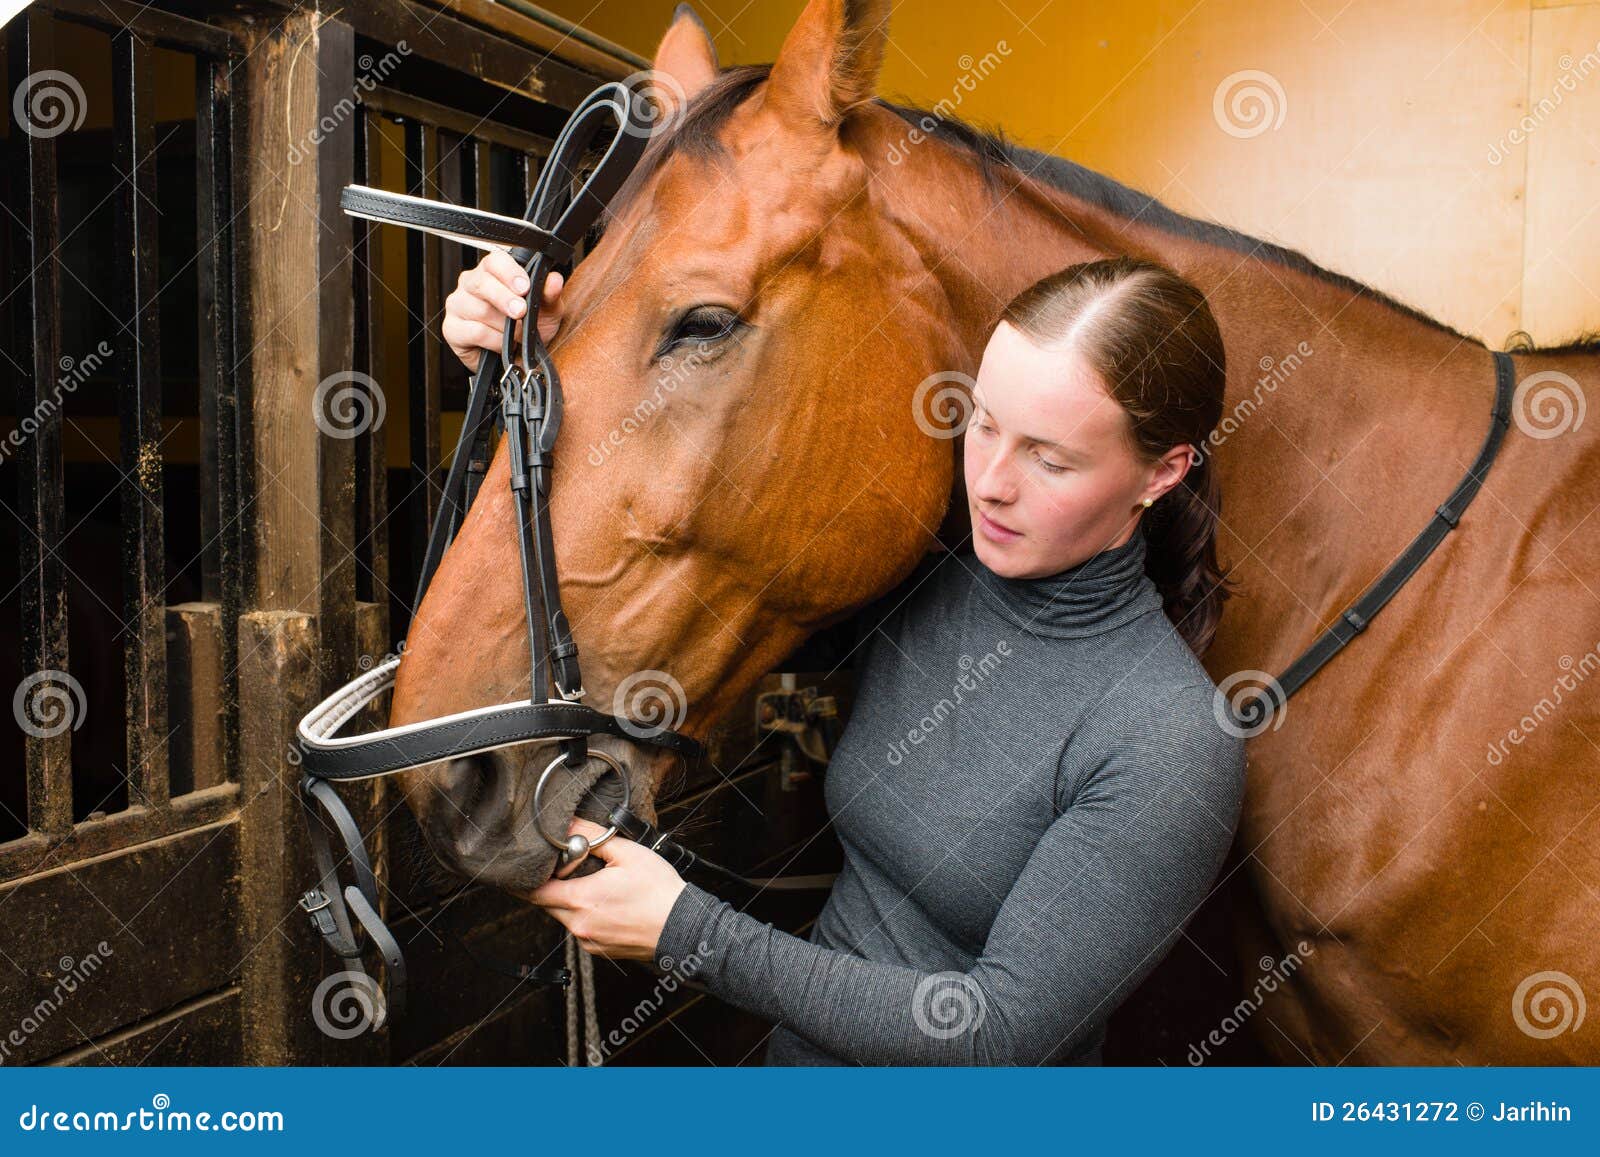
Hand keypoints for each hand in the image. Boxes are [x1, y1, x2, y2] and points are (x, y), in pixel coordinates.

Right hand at [442, 251, 564, 371]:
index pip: (494, 261)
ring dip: (504, 326)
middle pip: (481, 282)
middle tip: (521, 312)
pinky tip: (502, 345)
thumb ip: (549, 294)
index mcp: (492, 272)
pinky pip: (474, 331)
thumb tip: (554, 280)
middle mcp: (471, 284)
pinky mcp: (452, 329)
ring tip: (517, 335)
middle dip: (504, 298)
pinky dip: (494, 340)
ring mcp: (458, 305)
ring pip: (479, 309)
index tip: (525, 287)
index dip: (509, 272)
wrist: (519, 359)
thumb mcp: (546, 311)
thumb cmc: (529, 328)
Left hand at [529, 818, 686, 961]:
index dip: (530, 878)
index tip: (534, 867)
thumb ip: (592, 837)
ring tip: (595, 885)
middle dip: (552, 886)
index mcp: (580, 899)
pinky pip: (580, 929)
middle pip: (547, 904)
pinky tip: (607, 904)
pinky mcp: (598, 950)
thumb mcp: (627, 853)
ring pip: (564, 917)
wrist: (681, 927)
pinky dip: (585, 915)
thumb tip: (570, 826)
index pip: (534, 892)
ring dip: (570, 901)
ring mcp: (588, 940)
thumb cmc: (658, 891)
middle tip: (569, 870)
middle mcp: (578, 925)